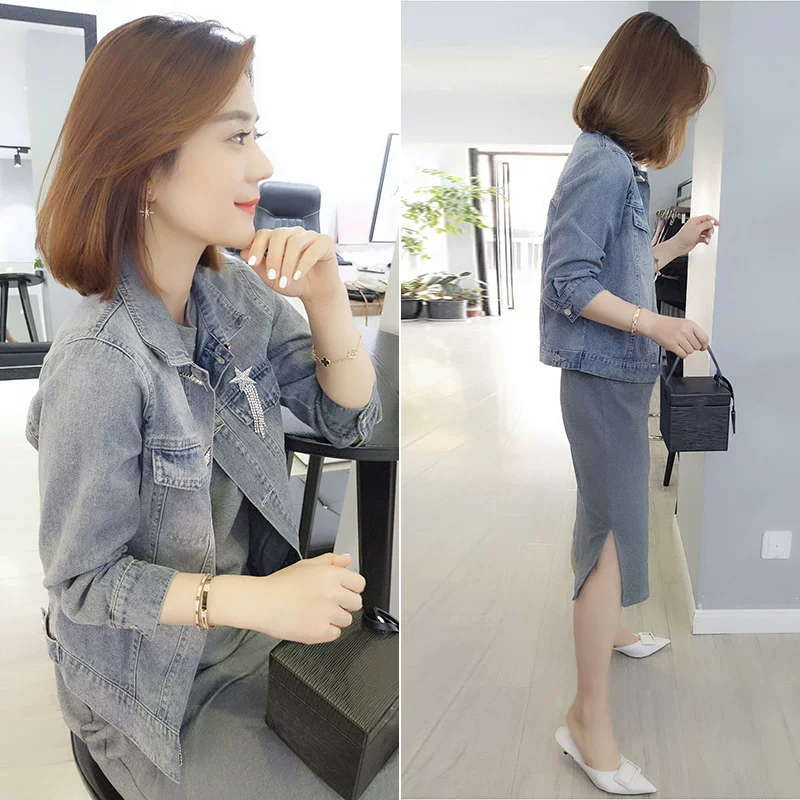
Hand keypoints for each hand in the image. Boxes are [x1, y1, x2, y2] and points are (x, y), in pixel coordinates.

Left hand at [240, 227, 343, 303]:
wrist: (316, 293)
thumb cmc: (295, 283)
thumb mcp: (272, 278)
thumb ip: (258, 265)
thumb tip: (242, 251)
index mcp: (280, 238)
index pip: (265, 233)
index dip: (257, 247)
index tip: (252, 263)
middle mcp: (295, 233)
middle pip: (280, 235)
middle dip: (274, 257)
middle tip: (273, 277)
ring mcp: (311, 236)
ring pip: (295, 243)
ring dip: (288, 264)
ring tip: (286, 280)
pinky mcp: (325, 243)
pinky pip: (312, 249)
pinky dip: (303, 265)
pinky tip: (298, 276)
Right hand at [249, 552, 364, 643]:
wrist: (261, 602)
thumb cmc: (280, 584)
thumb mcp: (307, 565)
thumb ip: (331, 560)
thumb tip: (347, 559)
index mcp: (331, 575)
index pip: (360, 584)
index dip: (352, 588)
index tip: (344, 591)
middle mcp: (331, 593)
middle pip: (356, 603)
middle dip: (345, 604)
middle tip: (328, 603)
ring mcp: (326, 613)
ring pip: (347, 620)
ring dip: (335, 618)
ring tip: (317, 612)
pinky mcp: (319, 631)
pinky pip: (335, 634)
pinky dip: (326, 631)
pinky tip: (313, 622)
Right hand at [640, 310, 709, 358]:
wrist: (654, 324)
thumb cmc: (668, 324)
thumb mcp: (684, 323)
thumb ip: (694, 332)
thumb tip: (702, 343)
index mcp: (690, 324)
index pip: (704, 338)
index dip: (704, 345)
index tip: (703, 347)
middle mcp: (685, 331)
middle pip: (697, 346)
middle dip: (693, 347)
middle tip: (687, 344)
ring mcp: (678, 338)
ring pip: (690, 351)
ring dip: (687, 350)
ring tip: (681, 345)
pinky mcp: (672, 345)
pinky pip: (683, 355)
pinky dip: (682, 354)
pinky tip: (678, 349)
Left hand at [671, 214, 718, 255]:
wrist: (678, 246)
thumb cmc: (684, 237)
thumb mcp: (697, 229)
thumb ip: (706, 224)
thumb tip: (712, 221)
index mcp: (695, 221)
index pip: (707, 217)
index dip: (713, 220)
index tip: (718, 224)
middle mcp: (696, 226)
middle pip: (708, 225)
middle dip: (710, 230)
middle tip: (709, 234)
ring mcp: (696, 232)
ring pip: (706, 232)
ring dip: (708, 236)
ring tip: (706, 239)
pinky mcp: (696, 238)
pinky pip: (704, 238)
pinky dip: (706, 240)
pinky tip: (706, 242)